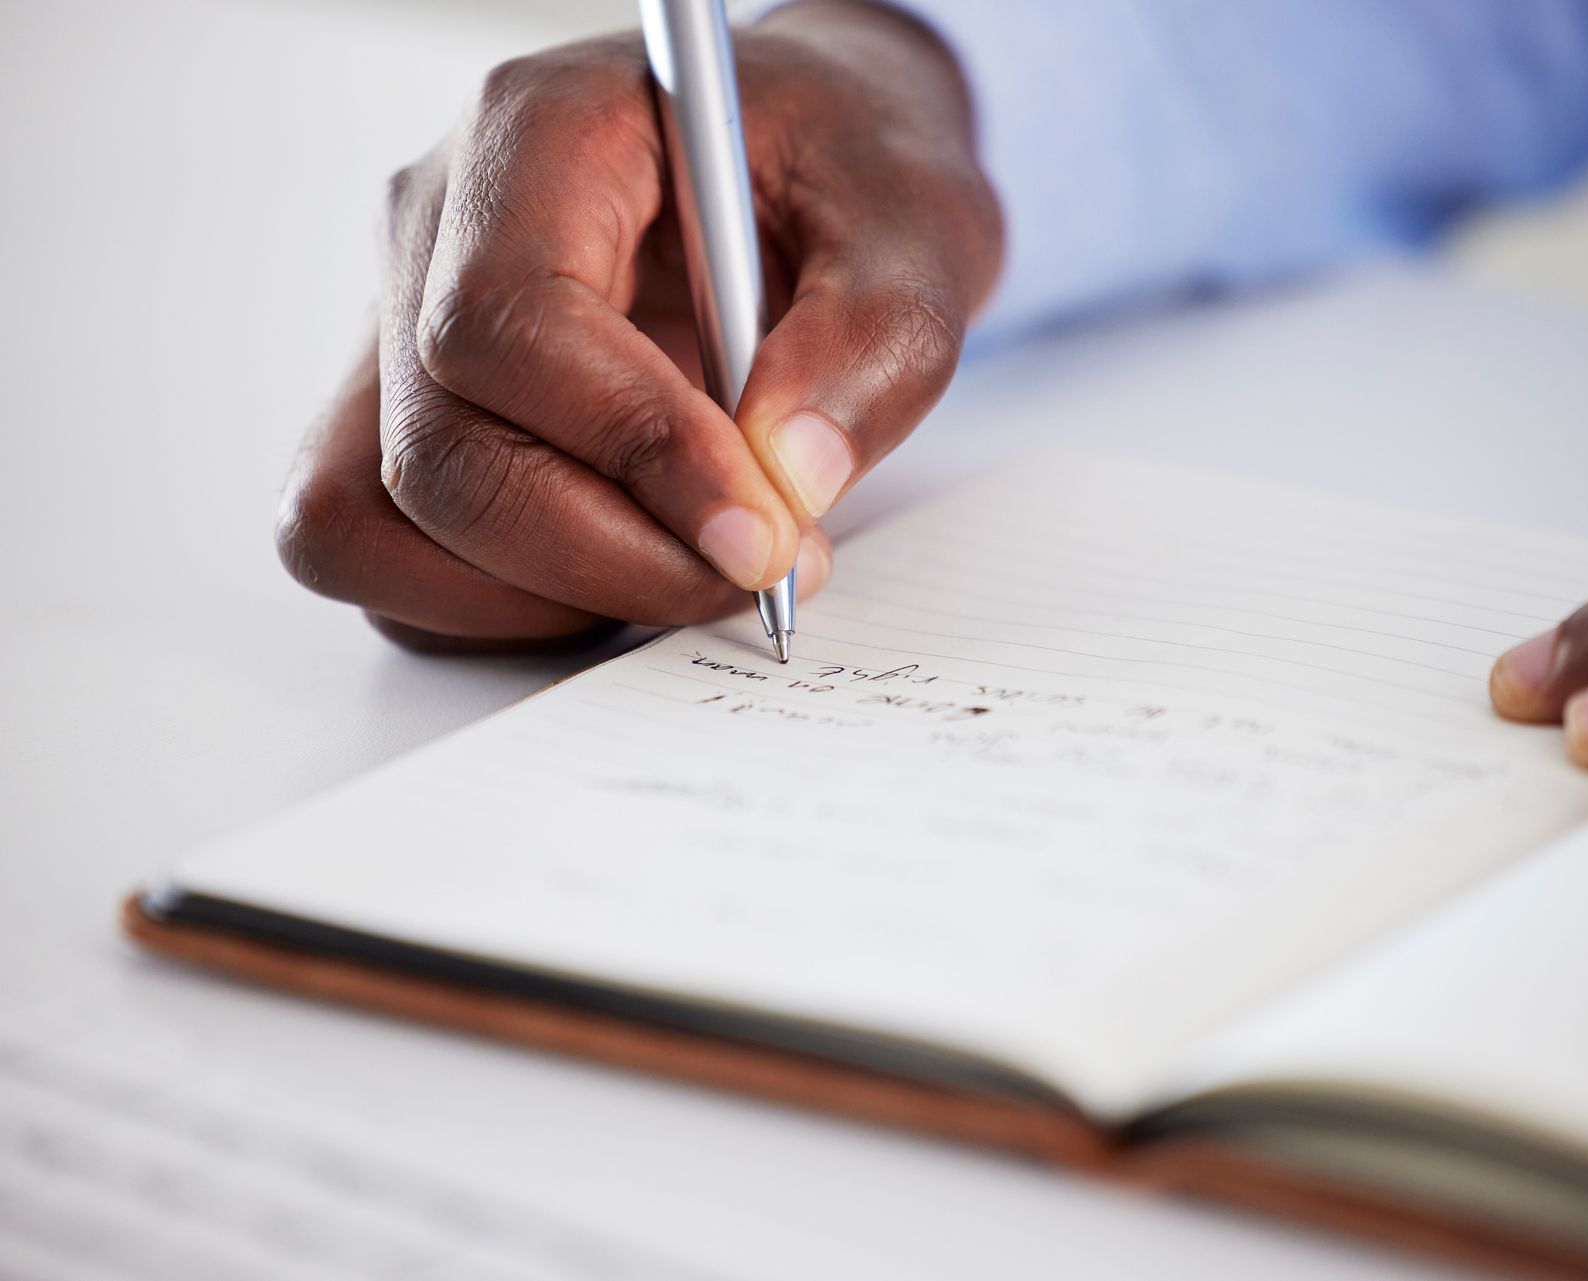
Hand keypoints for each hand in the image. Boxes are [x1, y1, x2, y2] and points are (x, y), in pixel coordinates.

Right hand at [275, 3, 1001, 649]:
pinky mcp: (417, 421)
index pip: (507, 321)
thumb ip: (876, 336)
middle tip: (761, 572)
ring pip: (369, 520)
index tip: (763, 532)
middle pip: (436, 449)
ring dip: (540, 596)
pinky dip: (497, 609)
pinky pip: (383, 556)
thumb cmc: (847, 164)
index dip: (631, 452)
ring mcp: (404, 333)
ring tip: (695, 569)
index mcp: (540, 134)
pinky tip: (627, 570)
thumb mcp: (916, 215)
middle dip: (607, 555)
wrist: (812, 164)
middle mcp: (434, 230)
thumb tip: (790, 480)